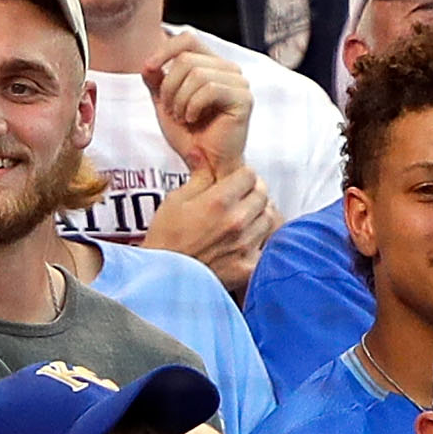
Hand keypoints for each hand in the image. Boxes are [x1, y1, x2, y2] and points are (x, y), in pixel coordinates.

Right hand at [142, 165, 274, 292]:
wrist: (164, 280)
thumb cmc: (165, 240)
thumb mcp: (174, 201)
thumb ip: (198, 177)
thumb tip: (202, 153)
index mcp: (219, 201)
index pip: (250, 175)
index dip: (241, 176)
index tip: (235, 181)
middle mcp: (237, 221)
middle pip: (263, 194)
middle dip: (253, 192)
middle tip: (240, 198)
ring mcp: (245, 245)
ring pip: (268, 218)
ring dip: (258, 215)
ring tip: (242, 220)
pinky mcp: (249, 266)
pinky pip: (265, 245)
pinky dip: (259, 241)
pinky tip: (243, 242)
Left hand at [145, 36, 254, 177]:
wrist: (205, 164)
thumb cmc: (189, 135)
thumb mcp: (165, 102)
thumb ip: (157, 80)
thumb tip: (149, 63)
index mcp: (212, 65)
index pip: (188, 39)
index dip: (165, 49)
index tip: (148, 68)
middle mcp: (229, 69)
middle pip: (187, 59)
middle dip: (169, 86)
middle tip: (170, 110)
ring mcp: (239, 83)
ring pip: (197, 74)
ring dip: (180, 99)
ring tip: (182, 117)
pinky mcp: (244, 98)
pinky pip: (211, 89)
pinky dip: (193, 105)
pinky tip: (192, 119)